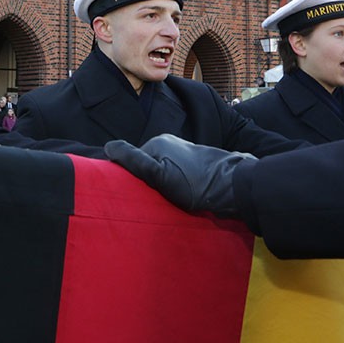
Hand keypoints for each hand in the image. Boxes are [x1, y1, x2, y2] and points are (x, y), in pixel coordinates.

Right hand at [105, 134, 254, 218]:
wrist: (235, 187)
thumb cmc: (196, 184)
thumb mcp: (160, 176)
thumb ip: (135, 161)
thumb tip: (108, 147)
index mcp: (158, 142)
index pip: (133, 160)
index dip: (132, 178)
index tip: (138, 194)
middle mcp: (171, 142)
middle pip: (149, 164)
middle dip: (148, 180)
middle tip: (155, 199)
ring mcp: (186, 151)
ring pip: (164, 170)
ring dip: (164, 184)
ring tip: (170, 200)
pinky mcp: (198, 162)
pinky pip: (178, 173)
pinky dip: (177, 185)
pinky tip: (184, 196)